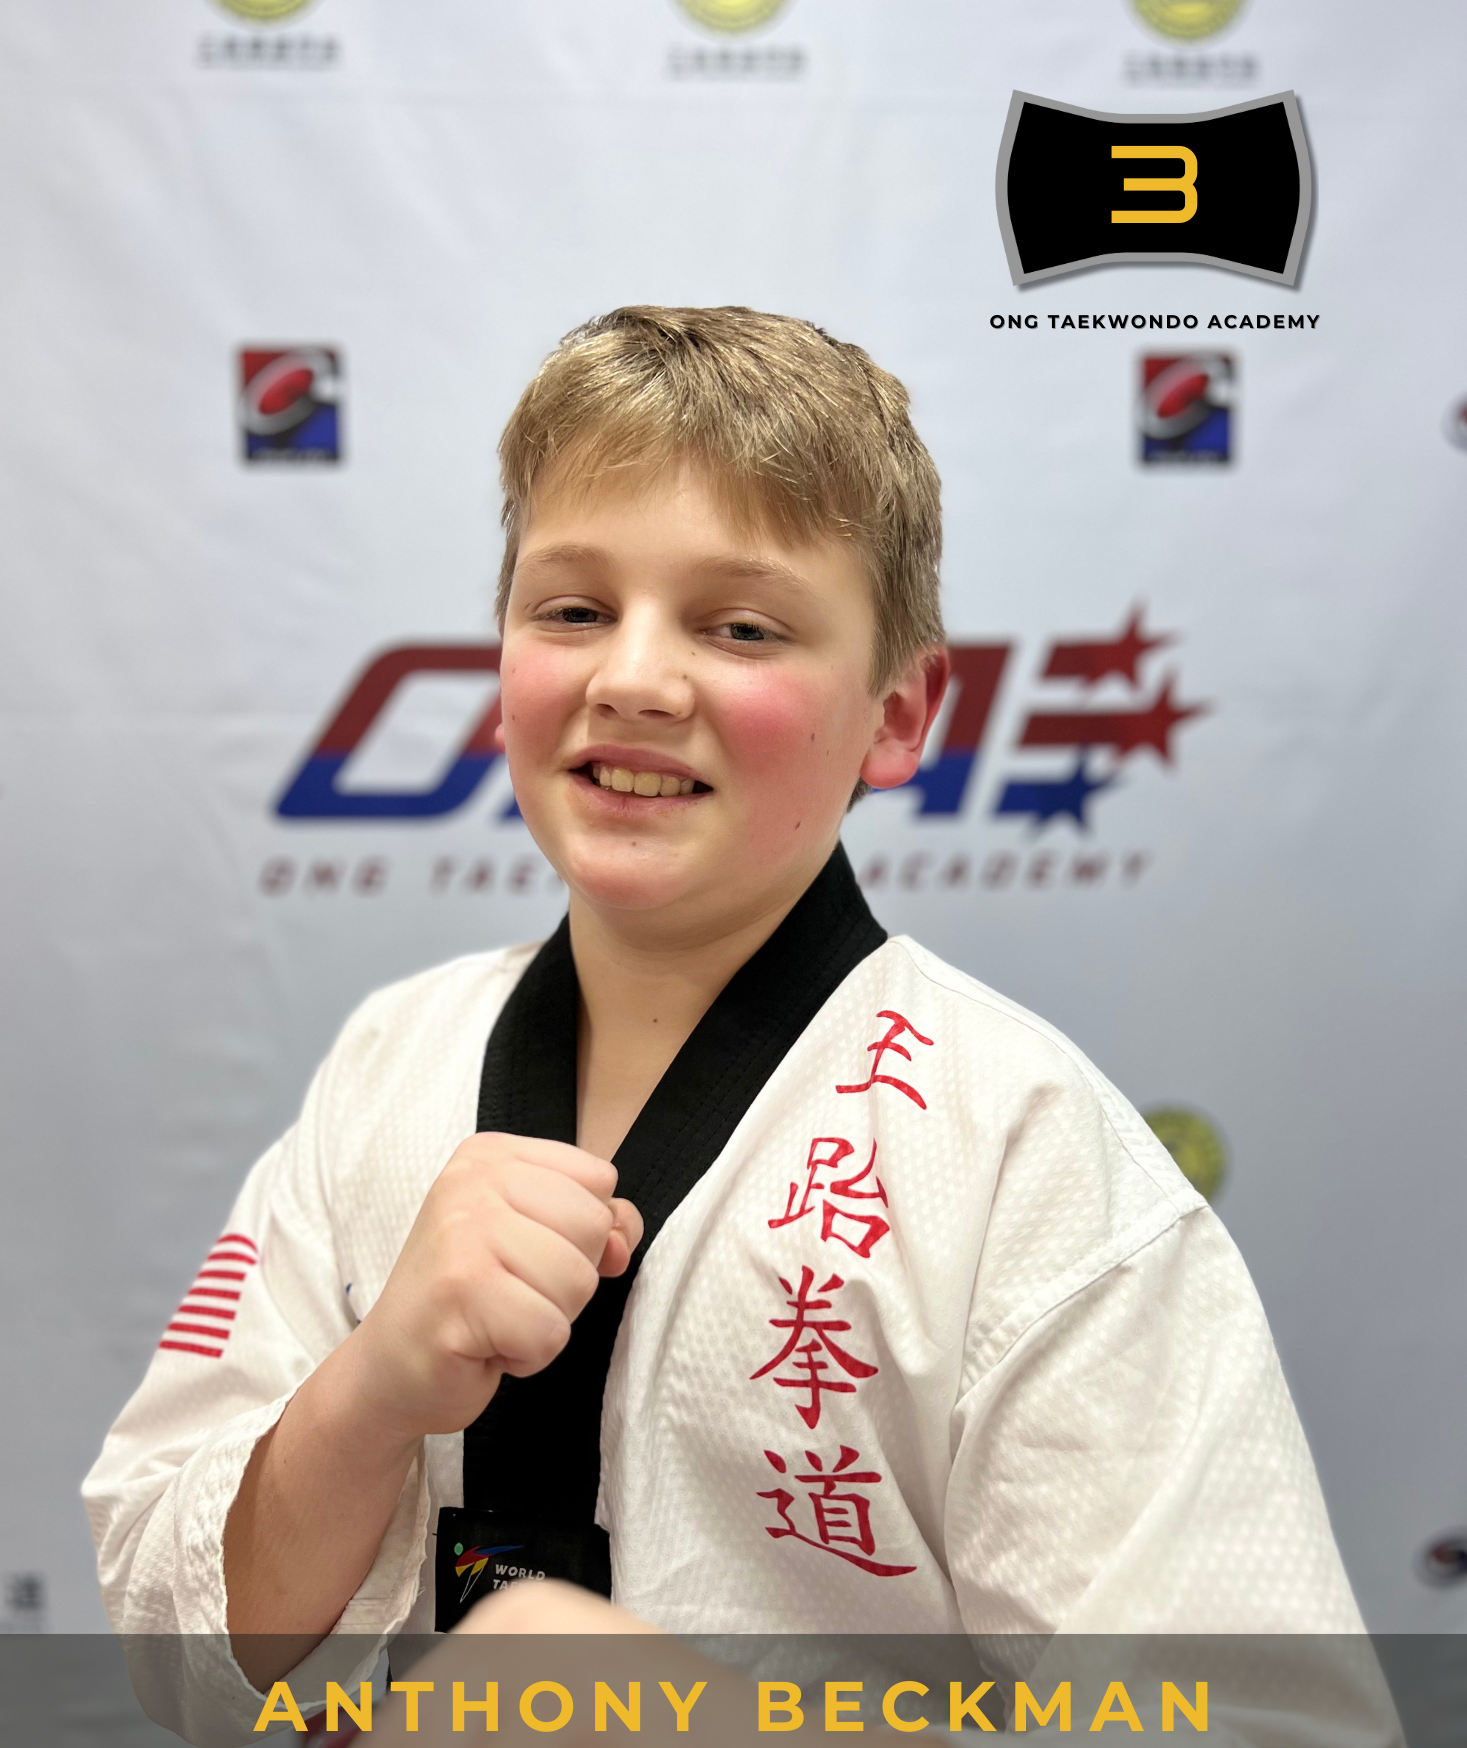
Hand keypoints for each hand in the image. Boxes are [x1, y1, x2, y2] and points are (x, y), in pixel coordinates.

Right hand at [340, 1133, 642, 1447]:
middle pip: (594, 1226)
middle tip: (511, 1292)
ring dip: (549, 1318)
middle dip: (569, 1279)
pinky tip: (487, 1344)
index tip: (529, 1255)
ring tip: (499, 1316)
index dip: (583, 1233)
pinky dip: (529, 1355)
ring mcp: (462, 1234)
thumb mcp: (535, 1239)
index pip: (598, 1178)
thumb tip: (622, 1235)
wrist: (391, 1368)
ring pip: (578, 1281)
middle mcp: (471, 1181)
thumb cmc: (471, 1299)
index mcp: (491, 1154)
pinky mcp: (459, 1293)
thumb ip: (592, 1223)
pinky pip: (550, 1332)